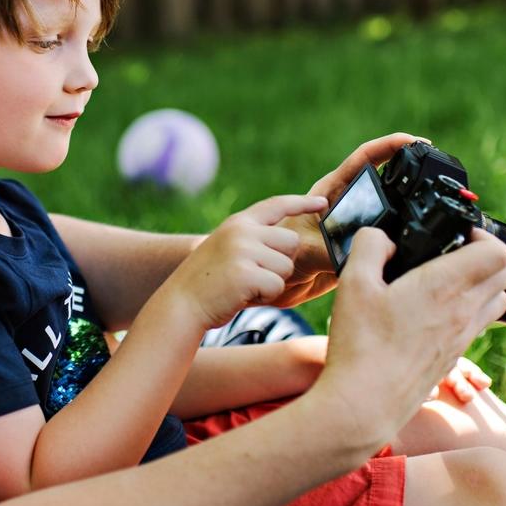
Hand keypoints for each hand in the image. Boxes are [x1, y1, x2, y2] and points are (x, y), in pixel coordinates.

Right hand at [163, 195, 328, 330]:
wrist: (182, 303)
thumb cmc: (210, 281)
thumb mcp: (229, 248)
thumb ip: (255, 239)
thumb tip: (293, 240)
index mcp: (239, 222)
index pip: (277, 205)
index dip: (302, 203)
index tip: (323, 203)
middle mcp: (242, 231)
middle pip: (292, 241)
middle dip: (281, 262)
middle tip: (255, 275)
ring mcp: (242, 251)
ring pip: (287, 267)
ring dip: (272, 282)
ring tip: (245, 286)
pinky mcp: (245, 274)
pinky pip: (277, 286)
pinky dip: (266, 297)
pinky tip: (243, 296)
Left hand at [272, 132, 423, 306]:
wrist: (273, 283)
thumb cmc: (277, 255)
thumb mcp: (305, 249)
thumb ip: (329, 251)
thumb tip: (356, 254)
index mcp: (330, 192)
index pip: (363, 160)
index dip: (389, 146)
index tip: (414, 141)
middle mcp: (348, 206)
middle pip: (385, 182)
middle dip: (409, 171)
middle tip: (435, 166)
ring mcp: (356, 228)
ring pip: (391, 212)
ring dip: (411, 208)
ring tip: (437, 202)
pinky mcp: (361, 251)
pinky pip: (387, 243)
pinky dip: (404, 242)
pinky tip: (423, 246)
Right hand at [312, 227, 505, 444]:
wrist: (367, 402)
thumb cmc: (361, 344)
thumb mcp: (353, 282)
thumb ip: (370, 245)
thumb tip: (384, 238)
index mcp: (445, 286)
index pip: (498, 252)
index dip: (482, 234)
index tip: (456, 233)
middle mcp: (464, 311)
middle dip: (489, 253)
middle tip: (456, 250)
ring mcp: (464, 337)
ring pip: (498, 299)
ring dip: (484, 282)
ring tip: (448, 278)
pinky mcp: (455, 357)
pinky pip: (479, 323)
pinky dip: (469, 308)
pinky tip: (434, 310)